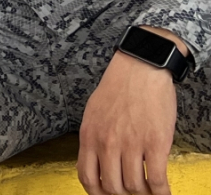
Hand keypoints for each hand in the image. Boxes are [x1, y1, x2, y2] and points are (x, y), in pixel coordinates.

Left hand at [78, 39, 181, 194]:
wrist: (139, 69)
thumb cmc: (117, 89)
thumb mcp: (93, 115)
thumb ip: (93, 139)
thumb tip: (96, 163)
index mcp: (89, 136)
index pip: (87, 177)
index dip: (97, 194)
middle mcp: (107, 143)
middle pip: (111, 187)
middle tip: (131, 194)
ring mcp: (131, 144)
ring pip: (134, 187)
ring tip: (149, 193)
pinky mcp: (156, 144)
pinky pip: (157, 180)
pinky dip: (162, 194)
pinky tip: (164, 194)